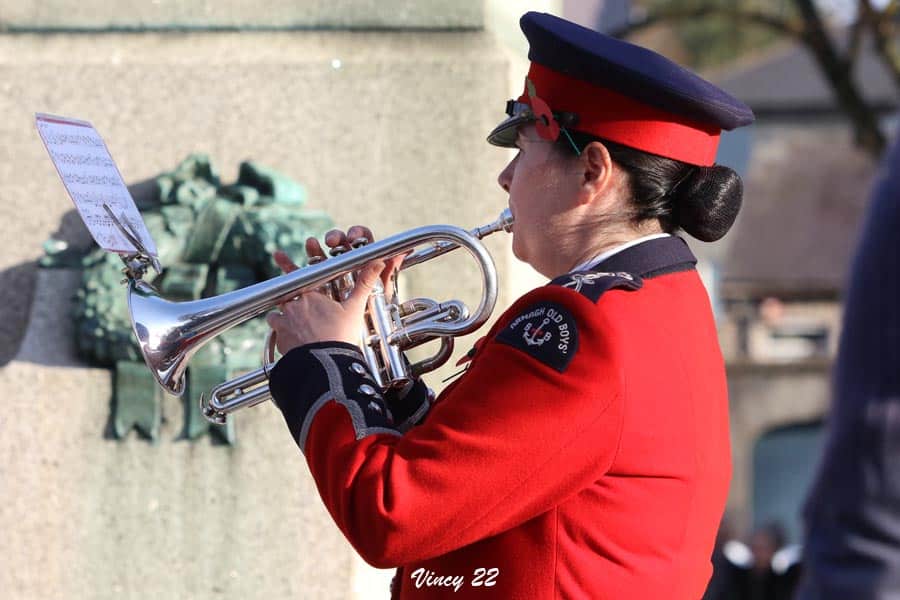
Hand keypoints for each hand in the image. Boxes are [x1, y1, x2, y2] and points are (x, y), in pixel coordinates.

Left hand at [265, 259, 390, 351]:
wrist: (326, 364)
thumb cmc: (341, 335)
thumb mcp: (354, 308)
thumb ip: (364, 284)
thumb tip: (378, 262)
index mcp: (310, 295)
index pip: (296, 275)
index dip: (287, 265)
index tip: (278, 255)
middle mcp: (293, 306)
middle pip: (286, 295)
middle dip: (288, 296)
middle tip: (292, 300)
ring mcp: (284, 323)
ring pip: (277, 314)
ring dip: (283, 316)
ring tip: (293, 323)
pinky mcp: (280, 340)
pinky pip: (277, 332)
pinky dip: (282, 333)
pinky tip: (292, 338)